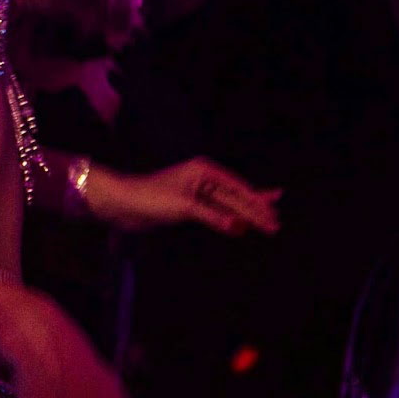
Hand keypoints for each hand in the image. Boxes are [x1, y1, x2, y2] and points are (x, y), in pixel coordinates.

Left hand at [102, 157, 280, 235]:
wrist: (122, 203)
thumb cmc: (151, 197)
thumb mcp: (185, 206)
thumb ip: (213, 216)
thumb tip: (239, 227)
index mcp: (204, 170)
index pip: (238, 188)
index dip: (257, 203)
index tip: (273, 215)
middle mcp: (203, 178)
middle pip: (235, 196)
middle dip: (255, 210)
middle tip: (276, 223)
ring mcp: (196, 192)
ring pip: (228, 205)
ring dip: (246, 215)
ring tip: (268, 220)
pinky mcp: (188, 206)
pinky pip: (216, 212)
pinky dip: (229, 219)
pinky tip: (241, 224)